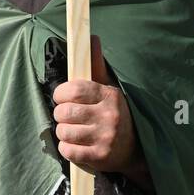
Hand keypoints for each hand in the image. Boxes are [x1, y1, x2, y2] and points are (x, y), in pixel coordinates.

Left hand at [52, 35, 138, 175]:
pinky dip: (66, 147)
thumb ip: (97, 65)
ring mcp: (105, 138)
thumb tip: (92, 37)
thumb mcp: (109, 87)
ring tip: (70, 129)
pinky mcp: (100, 157)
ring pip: (64, 132)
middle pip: (66, 112)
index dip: (61, 94)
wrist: (134, 149)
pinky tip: (74, 143)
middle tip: (65, 115)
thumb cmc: (115, 112)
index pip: (74, 90)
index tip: (61, 97)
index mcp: (109, 95)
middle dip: (60, 114)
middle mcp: (109, 116)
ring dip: (62, 131)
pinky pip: (68, 151)